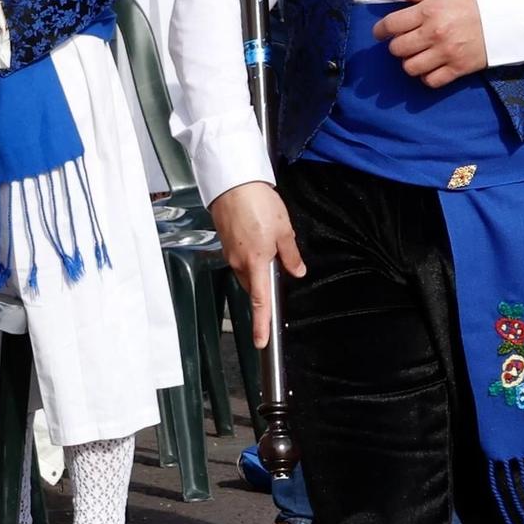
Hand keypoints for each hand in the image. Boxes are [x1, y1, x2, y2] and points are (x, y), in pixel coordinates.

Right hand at [209, 182, 305, 347]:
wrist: (233, 182)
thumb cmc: (257, 202)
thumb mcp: (283, 229)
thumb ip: (290, 254)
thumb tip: (297, 272)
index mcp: (256, 262)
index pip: (260, 300)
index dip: (261, 323)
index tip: (261, 341)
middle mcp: (239, 262)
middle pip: (254, 285)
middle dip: (265, 284)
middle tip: (280, 265)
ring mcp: (230, 253)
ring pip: (248, 272)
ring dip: (259, 267)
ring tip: (271, 243)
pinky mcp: (226, 243)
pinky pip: (241, 258)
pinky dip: (252, 255)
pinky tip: (260, 238)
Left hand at [375, 0, 488, 86]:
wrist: (503, 15)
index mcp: (428, 11)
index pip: (391, 25)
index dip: (380, 30)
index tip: (380, 32)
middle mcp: (435, 33)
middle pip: (397, 49)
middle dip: (397, 45)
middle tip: (405, 40)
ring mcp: (447, 53)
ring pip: (410, 68)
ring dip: (409, 62)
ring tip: (417, 54)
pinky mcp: (458, 68)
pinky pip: (431, 81)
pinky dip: (426, 76)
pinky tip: (430, 66)